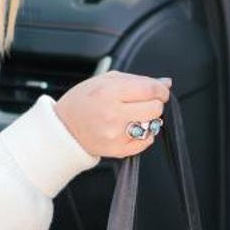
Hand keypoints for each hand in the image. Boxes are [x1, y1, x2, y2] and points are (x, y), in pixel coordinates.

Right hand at [55, 70, 171, 159]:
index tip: (159, 90)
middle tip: (143, 103)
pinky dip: (144, 134)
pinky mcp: (117, 150)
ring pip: (152, 126)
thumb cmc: (83, 101)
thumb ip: (137, 80)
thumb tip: (165, 83)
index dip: (160, 90)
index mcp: (109, 92)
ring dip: (148, 119)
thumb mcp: (105, 81)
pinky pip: (146, 142)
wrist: (64, 128)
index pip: (150, 90)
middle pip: (155, 109)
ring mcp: (116, 134)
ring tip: (132, 115)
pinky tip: (131, 128)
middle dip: (154, 104)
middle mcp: (113, 114)